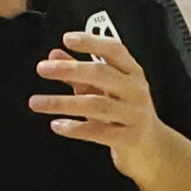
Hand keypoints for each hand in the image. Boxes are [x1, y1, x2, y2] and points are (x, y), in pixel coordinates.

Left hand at [30, 31, 169, 180]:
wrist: (154, 151)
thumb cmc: (126, 115)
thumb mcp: (106, 91)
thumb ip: (80, 73)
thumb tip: (53, 54)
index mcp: (133, 73)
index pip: (114, 50)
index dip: (91, 42)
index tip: (67, 38)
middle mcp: (136, 91)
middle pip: (101, 74)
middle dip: (69, 69)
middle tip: (42, 68)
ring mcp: (135, 115)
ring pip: (95, 104)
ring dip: (62, 102)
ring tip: (36, 102)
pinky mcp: (129, 138)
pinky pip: (98, 131)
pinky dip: (75, 128)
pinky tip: (56, 125)